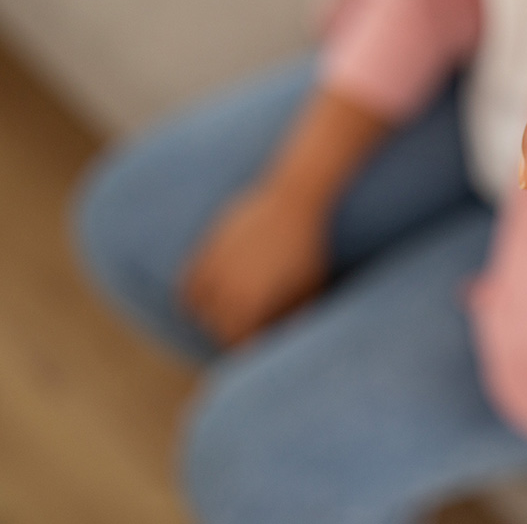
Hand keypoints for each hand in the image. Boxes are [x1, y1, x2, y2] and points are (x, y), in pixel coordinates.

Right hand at [180, 181, 328, 347]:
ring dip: (212, 321)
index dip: (251, 352)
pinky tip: (208, 304)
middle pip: (219, 331)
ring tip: (230, 322)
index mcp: (251, 304)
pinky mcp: (205, 250)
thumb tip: (292, 338)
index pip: (241, 344)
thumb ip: (299, 316)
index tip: (259, 355)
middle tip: (248, 340)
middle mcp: (225, 291)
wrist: (292, 199)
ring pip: (198, 313)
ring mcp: (212, 270)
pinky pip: (187, 286)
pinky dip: (193, 301)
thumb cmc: (307, 247)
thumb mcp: (311, 286)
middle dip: (234, 339)